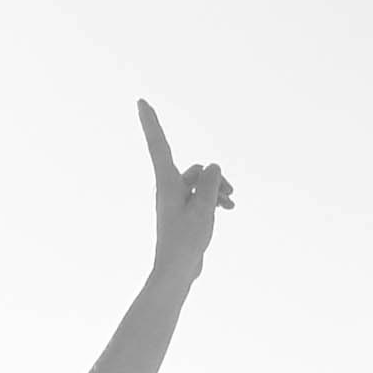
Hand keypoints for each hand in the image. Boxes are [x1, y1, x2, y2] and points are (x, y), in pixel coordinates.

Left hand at [139, 98, 231, 275]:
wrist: (177, 270)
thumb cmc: (185, 241)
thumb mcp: (203, 208)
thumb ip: (210, 183)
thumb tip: (213, 166)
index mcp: (167, 183)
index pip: (158, 144)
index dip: (150, 122)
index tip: (141, 102)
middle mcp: (168, 188)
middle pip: (195, 170)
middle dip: (215, 177)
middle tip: (229, 194)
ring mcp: (176, 200)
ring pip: (201, 183)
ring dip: (217, 190)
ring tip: (231, 204)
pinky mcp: (183, 211)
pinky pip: (201, 196)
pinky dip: (214, 199)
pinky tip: (228, 209)